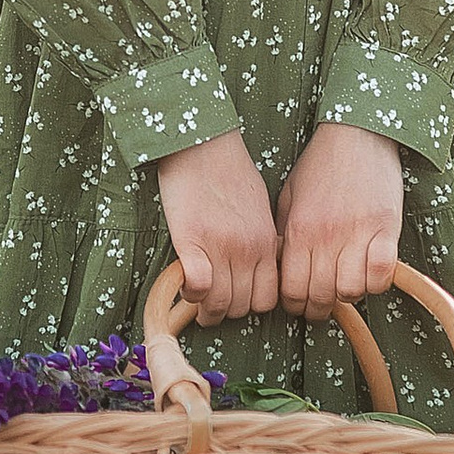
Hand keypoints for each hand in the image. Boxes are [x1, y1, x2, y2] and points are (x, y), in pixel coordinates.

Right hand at [154, 131, 279, 322]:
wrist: (202, 143)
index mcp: (267, 243)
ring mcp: (222, 247)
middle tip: (211, 303)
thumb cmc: (229, 170)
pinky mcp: (192, 241)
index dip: (250, 304)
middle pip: (243, 307)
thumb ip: (260, 239)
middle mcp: (248, 250)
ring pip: (220, 304)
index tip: (235, 298)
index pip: (268, 298)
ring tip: (195, 299)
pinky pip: (199, 287)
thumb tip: (257, 263)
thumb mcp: (259, 208)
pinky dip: (191, 294)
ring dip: (206, 308)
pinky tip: (184, 285)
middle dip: (226, 310)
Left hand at [275, 122, 405, 318]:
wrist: (356, 133)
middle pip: (321, 296)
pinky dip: (377, 281)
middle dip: (320, 308)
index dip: (295, 305)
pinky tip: (371, 272)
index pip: (292, 290)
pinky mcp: (386, 228)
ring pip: (352, 291)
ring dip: (350, 295)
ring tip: (347, 285)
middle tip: (324, 304)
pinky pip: (382, 273)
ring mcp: (357, 233)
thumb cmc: (320, 164)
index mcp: (298, 230)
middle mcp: (325, 237)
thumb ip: (285, 233)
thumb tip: (280, 267)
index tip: (301, 303)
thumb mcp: (289, 196)